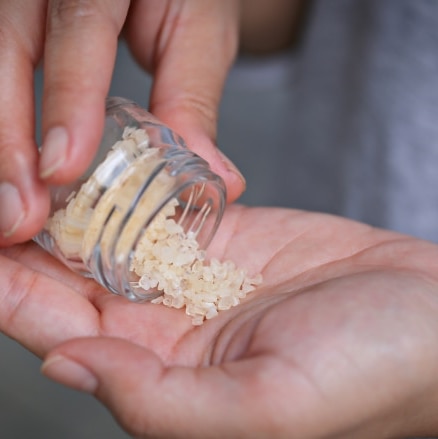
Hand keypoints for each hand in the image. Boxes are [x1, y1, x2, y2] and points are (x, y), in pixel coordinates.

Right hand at [0, 0, 243, 244]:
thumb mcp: (197, 34)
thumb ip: (193, 98)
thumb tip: (218, 178)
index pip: (78, 29)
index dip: (68, 100)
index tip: (63, 169)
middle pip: (7, 48)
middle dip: (9, 138)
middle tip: (21, 214)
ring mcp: (23, 3)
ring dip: (0, 145)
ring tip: (11, 212)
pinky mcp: (15, 27)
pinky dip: (4, 132)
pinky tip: (13, 177)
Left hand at [1, 206, 437, 437]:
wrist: (430, 317)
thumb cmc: (370, 375)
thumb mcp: (264, 412)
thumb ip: (159, 403)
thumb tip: (64, 365)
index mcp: (165, 375)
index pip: (62, 331)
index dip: (11, 293)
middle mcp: (168, 326)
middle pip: (74, 279)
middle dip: (30, 239)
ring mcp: (195, 272)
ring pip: (112, 235)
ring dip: (72, 205)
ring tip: (35, 164)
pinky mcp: (224, 233)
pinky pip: (163, 204)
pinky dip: (130, 184)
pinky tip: (98, 160)